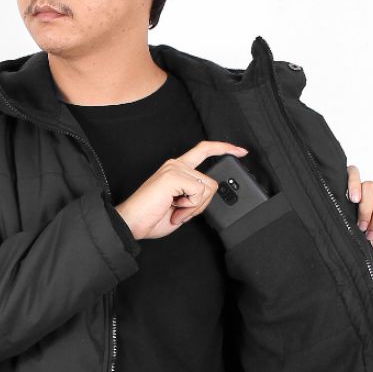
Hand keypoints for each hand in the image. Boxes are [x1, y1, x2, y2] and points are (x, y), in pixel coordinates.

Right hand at [114, 141, 248, 240]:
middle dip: (202, 204)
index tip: (241, 151)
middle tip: (181, 212)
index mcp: (177, 169)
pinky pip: (198, 193)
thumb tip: (210, 193)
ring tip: (175, 211)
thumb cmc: (151, 217)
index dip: (224, 148)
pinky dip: (189, 207)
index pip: (204, 150)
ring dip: (194, 208)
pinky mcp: (173, 175)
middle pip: (211, 181)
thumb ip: (196, 196)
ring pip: (207, 188)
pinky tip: (174, 208)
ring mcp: (174, 168)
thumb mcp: (182, 207)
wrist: (131, 223)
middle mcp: (176, 164)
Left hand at [346, 165, 372, 272]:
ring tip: (370, 236)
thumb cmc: (353, 249)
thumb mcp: (342, 234)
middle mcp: (370, 200)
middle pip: (371, 187)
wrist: (369, 268)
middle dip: (366, 207)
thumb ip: (339, 219)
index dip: (354, 180)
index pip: (353, 174)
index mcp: (353, 199)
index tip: (352, 198)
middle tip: (360, 226)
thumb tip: (328, 213)